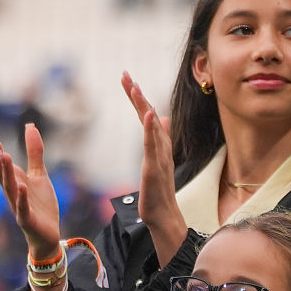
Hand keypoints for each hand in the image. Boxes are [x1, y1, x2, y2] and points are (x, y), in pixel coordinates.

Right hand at [0, 124, 61, 258]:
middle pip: (2, 175)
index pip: (2, 167)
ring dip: (7, 173)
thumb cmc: (41, 205)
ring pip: (10, 189)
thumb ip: (34, 152)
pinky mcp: (28, 220)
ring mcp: (19, 207)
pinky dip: (21, 197)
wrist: (48, 234)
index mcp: (14, 182)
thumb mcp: (39, 174)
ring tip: (6, 156)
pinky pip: (23, 208)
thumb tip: (30, 125)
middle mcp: (13, 194)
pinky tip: (21, 186)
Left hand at [122, 72, 186, 264]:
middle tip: (126, 75)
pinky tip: (150, 114)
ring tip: (136, 87)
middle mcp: (160, 146)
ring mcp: (158, 157)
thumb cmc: (158, 189)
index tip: (128, 78)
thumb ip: (159, 138)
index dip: (138, 97)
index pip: (147, 115)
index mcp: (157, 144)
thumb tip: (163, 117)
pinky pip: (153, 146)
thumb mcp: (156, 159)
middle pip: (149, 116)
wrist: (163, 216)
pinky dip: (152, 129)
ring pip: (151, 127)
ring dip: (144, 106)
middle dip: (138, 95)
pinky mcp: (154, 168)